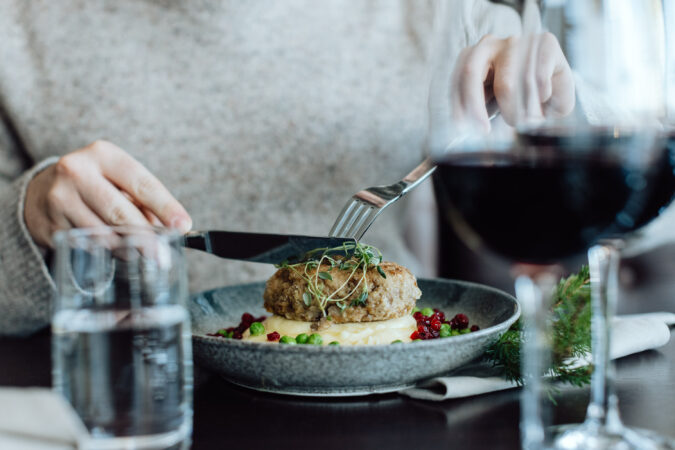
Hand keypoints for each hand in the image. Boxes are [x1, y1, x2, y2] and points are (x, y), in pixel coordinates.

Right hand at [24, 140, 191, 247]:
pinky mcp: (50, 224)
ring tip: (139, 252)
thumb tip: (170, 229)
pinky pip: (87, 245)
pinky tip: (113, 249)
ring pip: (103, 234)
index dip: (165, 207)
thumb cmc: (95, 184)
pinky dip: (106, 251)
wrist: (41, 191)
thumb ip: (143, 201)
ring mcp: (60, 198)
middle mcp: (78, 171)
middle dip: (146, 238)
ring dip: (127, 248)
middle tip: (162, 256)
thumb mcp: (119, 181)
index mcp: (104, 155)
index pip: (142, 183)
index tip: (183, 226)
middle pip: (120, 212)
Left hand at [451, 32, 574, 130]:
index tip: (462, 128)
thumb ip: (475, 111)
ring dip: (516, 111)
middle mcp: (492, 43)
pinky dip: (541, 96)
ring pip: (506, 84)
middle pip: (471, 74)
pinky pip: (536, 78)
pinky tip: (545, 97)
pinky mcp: (545, 41)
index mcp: (473, 56)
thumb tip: (460, 132)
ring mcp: (517, 40)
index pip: (458, 77)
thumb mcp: (490, 106)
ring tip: (529, 119)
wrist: (557, 92)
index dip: (457, 103)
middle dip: (475, 107)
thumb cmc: (517, 100)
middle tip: (485, 132)